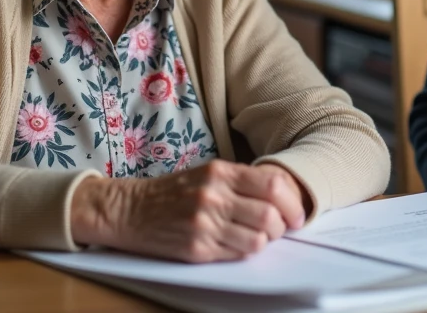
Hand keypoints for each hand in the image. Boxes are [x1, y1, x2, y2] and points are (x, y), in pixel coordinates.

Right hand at [71, 159, 306, 261]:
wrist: (130, 210)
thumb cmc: (173, 192)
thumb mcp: (208, 173)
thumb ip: (242, 181)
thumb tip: (281, 196)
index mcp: (220, 172)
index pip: (274, 186)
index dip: (292, 203)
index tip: (296, 214)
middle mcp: (214, 196)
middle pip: (270, 216)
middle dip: (282, 226)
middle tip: (280, 229)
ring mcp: (205, 224)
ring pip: (258, 240)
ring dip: (263, 241)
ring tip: (253, 235)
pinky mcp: (197, 249)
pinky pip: (237, 254)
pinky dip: (243, 250)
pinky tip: (234, 243)